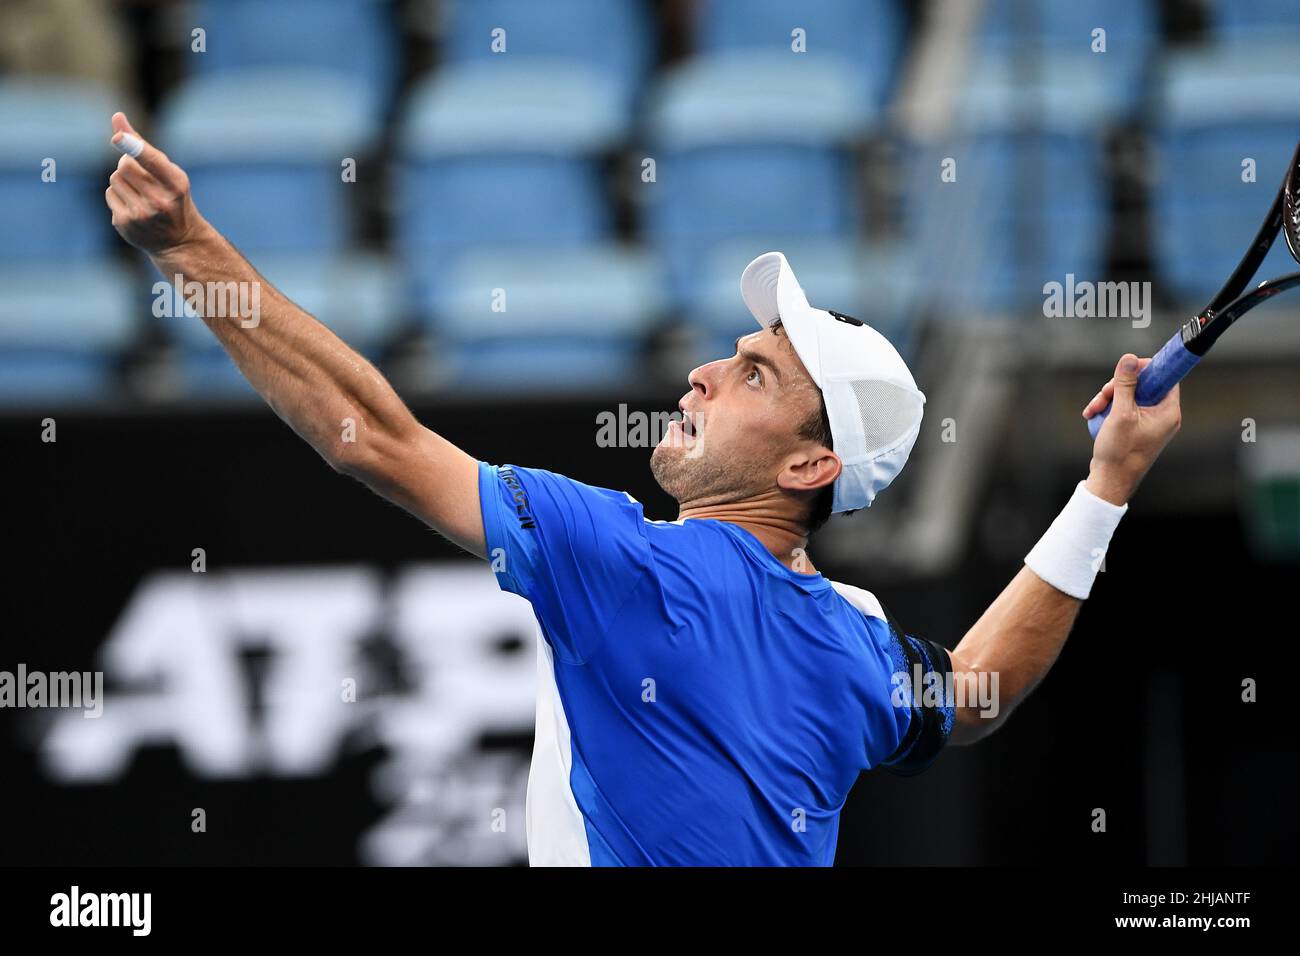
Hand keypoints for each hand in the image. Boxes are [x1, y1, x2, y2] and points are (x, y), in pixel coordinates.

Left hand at [104, 112, 211, 254]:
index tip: (116, 138)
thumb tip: (117, 116)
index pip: (150, 160)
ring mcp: (142, 215)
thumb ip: (141, 145)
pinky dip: (118, 196)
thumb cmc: (172, 197)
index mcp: (176, 185)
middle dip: (128, 164)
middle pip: (124, 165)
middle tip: (143, 177)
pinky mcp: (125, 224)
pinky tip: (134, 206)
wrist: (179, 240)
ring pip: (115, 179)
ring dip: (123, 181)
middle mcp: (160, 201)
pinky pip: (110, 194)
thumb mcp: (167, 172)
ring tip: (141, 194)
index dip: (132, 146)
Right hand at [1081, 353, 1180, 504]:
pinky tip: (1093, 416)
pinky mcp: (1135, 429)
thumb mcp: (1120, 414)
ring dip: (1108, 398)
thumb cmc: (1120, 453)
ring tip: (1093, 410)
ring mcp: (1148, 423)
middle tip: (1104, 394)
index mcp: (1167, 411)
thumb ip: (1125, 385)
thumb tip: (1130, 359)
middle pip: (1143, 385)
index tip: (1129, 367)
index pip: (1165, 377)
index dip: (1147, 368)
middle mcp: (1162, 416)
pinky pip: (1123, 409)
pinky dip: (1108, 409)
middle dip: (1118, 387)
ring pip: (1129, 396)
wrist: (1110, 482)